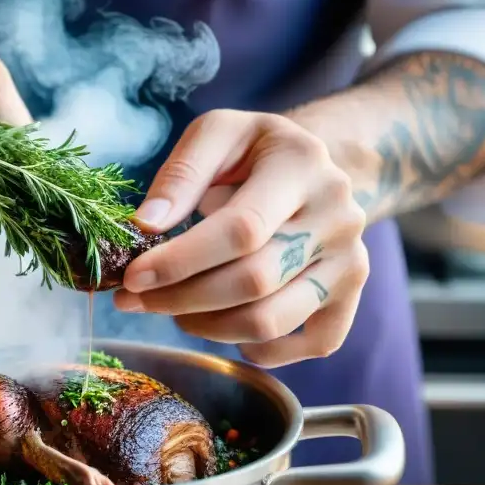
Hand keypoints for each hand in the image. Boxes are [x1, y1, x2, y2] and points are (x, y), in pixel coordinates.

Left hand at [113, 110, 368, 367]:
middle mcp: (338, 215)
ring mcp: (351, 259)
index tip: (133, 277)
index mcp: (303, 165)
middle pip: (253, 281)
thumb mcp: (217, 134)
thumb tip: (146, 225)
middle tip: (138, 299)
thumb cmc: (253, 152)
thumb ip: (180, 173)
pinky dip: (262, 350)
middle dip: (182, 299)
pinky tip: (227, 327)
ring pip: (272, 320)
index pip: (241, 230)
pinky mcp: (352, 294)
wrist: (314, 166)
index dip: (180, 261)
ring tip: (176, 309)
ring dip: (209, 328)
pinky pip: (313, 343)